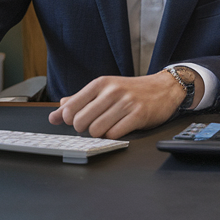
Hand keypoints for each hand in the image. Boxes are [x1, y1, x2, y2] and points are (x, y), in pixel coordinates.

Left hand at [48, 70, 198, 138]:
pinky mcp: (138, 115)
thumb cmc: (131, 91)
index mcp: (100, 84)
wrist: (164, 88)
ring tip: (109, 127)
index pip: (70, 108)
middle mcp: (111, 91)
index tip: (75, 122)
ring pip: (96, 130)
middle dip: (84, 129)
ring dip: (100, 134)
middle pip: (80, 122)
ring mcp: (125, 102)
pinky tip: (120, 128)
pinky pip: (115, 134)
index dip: (68, 121)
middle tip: (94, 125)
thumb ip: (79, 100)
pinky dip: (114, 136)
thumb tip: (56, 113)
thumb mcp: (104, 89)